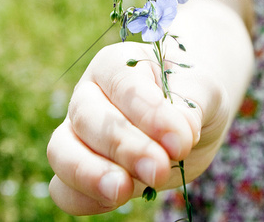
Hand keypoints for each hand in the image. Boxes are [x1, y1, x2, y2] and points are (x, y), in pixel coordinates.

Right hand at [47, 41, 230, 214]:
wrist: (188, 116)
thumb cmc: (191, 92)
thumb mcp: (201, 90)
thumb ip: (190, 108)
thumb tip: (180, 135)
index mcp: (117, 64)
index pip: (124, 85)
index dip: (150, 115)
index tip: (181, 141)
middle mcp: (89, 93)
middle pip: (87, 117)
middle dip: (124, 146)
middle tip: (159, 168)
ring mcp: (78, 132)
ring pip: (62, 151)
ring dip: (90, 174)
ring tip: (123, 190)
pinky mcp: (81, 168)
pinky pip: (63, 188)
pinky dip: (82, 198)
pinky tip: (116, 200)